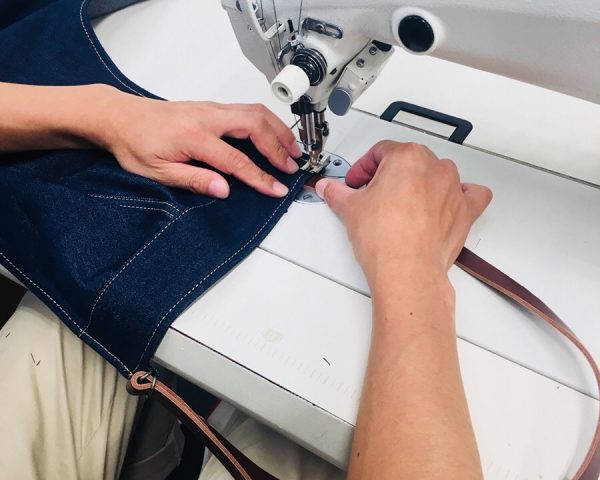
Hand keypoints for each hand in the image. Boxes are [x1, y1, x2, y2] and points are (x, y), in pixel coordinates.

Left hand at [101, 92, 301, 198]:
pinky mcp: (210, 107)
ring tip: (291, 149)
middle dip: (279, 146)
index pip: (237, 160)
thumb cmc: (134, 143)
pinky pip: (246, 109)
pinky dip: (265, 122)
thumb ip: (193, 180)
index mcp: (194, 136)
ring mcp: (210, 108)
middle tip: (292, 165)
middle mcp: (206, 117)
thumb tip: (224, 190)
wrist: (119, 117)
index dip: (260, 177)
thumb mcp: (157, 171)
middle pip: (255, 126)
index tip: (276, 188)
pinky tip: (272, 133)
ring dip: (277, 130)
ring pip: (254, 112)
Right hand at [316, 141, 491, 286]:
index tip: (355, 182)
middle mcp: (434, 168)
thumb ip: (337, 193)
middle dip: (388, 175)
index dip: (362, 167)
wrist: (407, 270)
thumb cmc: (385, 239)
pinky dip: (462, 196)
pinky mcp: (465, 212)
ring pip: (437, 174)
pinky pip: (472, 195)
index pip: (380, 151)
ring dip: (420, 183)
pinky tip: (448, 202)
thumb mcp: (350, 209)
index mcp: (407, 157)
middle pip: (408, 161)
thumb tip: (328, 188)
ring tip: (402, 204)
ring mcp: (453, 189)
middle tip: (372, 195)